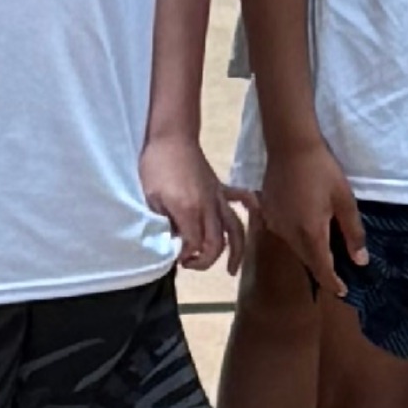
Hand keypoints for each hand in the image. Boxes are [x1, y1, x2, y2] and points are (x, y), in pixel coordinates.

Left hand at [144, 137, 239, 273]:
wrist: (172, 138)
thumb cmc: (156, 167)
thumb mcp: (150, 198)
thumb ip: (161, 223)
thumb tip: (170, 241)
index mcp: (188, 211)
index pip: (194, 244)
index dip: (186, 256)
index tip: (176, 258)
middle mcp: (208, 208)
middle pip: (216, 243)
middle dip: (205, 261)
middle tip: (189, 263)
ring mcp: (218, 198)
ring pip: (235, 230)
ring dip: (236, 252)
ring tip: (231, 270)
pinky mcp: (221, 188)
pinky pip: (242, 198)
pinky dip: (252, 208)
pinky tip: (257, 217)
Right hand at [267, 140, 364, 297]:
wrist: (290, 145)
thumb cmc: (322, 170)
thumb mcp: (345, 200)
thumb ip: (353, 233)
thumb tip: (360, 261)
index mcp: (310, 233)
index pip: (322, 269)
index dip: (333, 283)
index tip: (343, 291)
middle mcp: (289, 235)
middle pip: (307, 260)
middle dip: (322, 269)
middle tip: (338, 273)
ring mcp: (275, 225)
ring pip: (295, 248)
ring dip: (310, 253)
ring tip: (325, 251)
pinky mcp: (267, 214)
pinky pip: (284, 234)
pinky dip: (297, 237)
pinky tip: (306, 227)